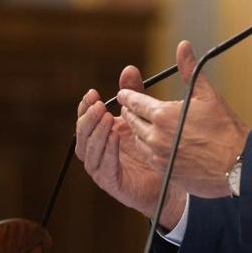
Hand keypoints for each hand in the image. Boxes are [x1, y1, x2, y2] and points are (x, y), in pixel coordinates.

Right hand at [75, 65, 186, 228]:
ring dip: (95, 134)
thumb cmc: (154, 150)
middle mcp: (98, 152)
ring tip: (107, 118)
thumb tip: (129, 68)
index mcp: (101, 136)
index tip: (93, 93)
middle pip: (82, 134)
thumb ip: (135, 94)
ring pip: (88, 151)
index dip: (85, 107)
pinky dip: (107, 152)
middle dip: (88, 119)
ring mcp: (102, 169)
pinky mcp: (112, 183)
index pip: (85, 119)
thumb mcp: (143, 117)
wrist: (170, 182)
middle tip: (99, 105)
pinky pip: (104, 167)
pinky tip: (115, 137)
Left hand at [122, 41, 249, 198]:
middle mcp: (155, 136)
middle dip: (130, 112)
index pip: (134, 102)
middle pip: (132, 121)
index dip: (127, 96)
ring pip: (138, 140)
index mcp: (163, 115)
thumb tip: (183, 45)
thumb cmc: (225, 128)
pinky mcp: (163, 171)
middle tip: (129, 107)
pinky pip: (147, 156)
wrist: (237, 165)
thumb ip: (190, 69)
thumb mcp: (207, 94)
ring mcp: (158, 156)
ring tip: (141, 123)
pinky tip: (155, 143)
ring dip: (138, 130)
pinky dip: (147, 147)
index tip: (123, 93)